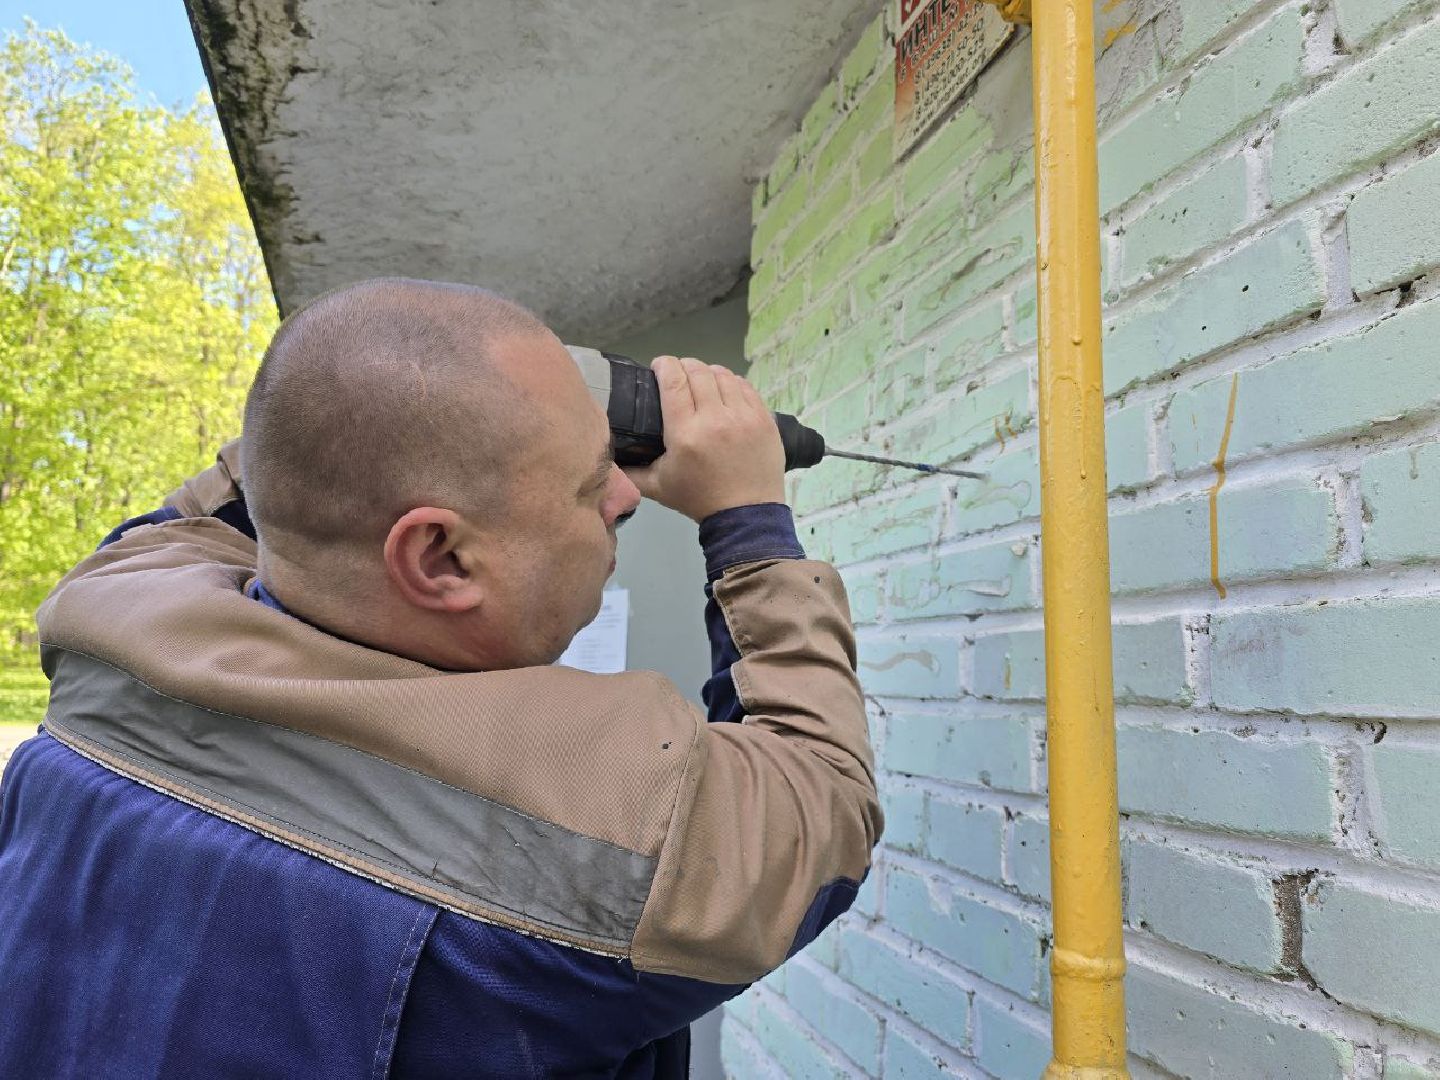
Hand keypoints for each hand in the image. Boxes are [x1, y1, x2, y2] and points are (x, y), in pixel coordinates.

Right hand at [624, 356, 785, 522]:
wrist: (746, 516)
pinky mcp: (764, 419)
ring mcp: (743, 417)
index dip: (664, 365)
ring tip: (702, 380)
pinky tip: (725, 389)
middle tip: (678, 375)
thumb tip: (606, 457)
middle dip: (684, 366)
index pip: (673, 381)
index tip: (658, 367)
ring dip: (708, 372)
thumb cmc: (699, 500)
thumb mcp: (657, 488)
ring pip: (723, 375)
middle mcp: (715, 419)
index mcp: (686, 433)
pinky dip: (732, 382)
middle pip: (697, 372)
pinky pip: (746, 386)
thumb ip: (629, 472)